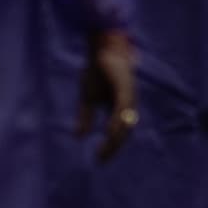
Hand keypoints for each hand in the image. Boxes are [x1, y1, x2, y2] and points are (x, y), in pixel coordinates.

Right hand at [79, 27, 138, 159]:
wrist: (101, 47)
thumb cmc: (97, 70)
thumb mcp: (88, 97)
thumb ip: (85, 117)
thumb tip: (78, 137)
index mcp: (121, 108)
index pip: (119, 133)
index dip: (111, 148)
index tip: (99, 160)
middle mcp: (128, 105)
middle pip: (124, 133)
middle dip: (113, 148)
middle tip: (101, 160)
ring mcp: (129, 97)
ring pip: (125, 124)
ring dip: (115, 139)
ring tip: (104, 151)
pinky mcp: (125, 88)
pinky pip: (122, 110)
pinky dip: (117, 123)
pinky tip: (109, 133)